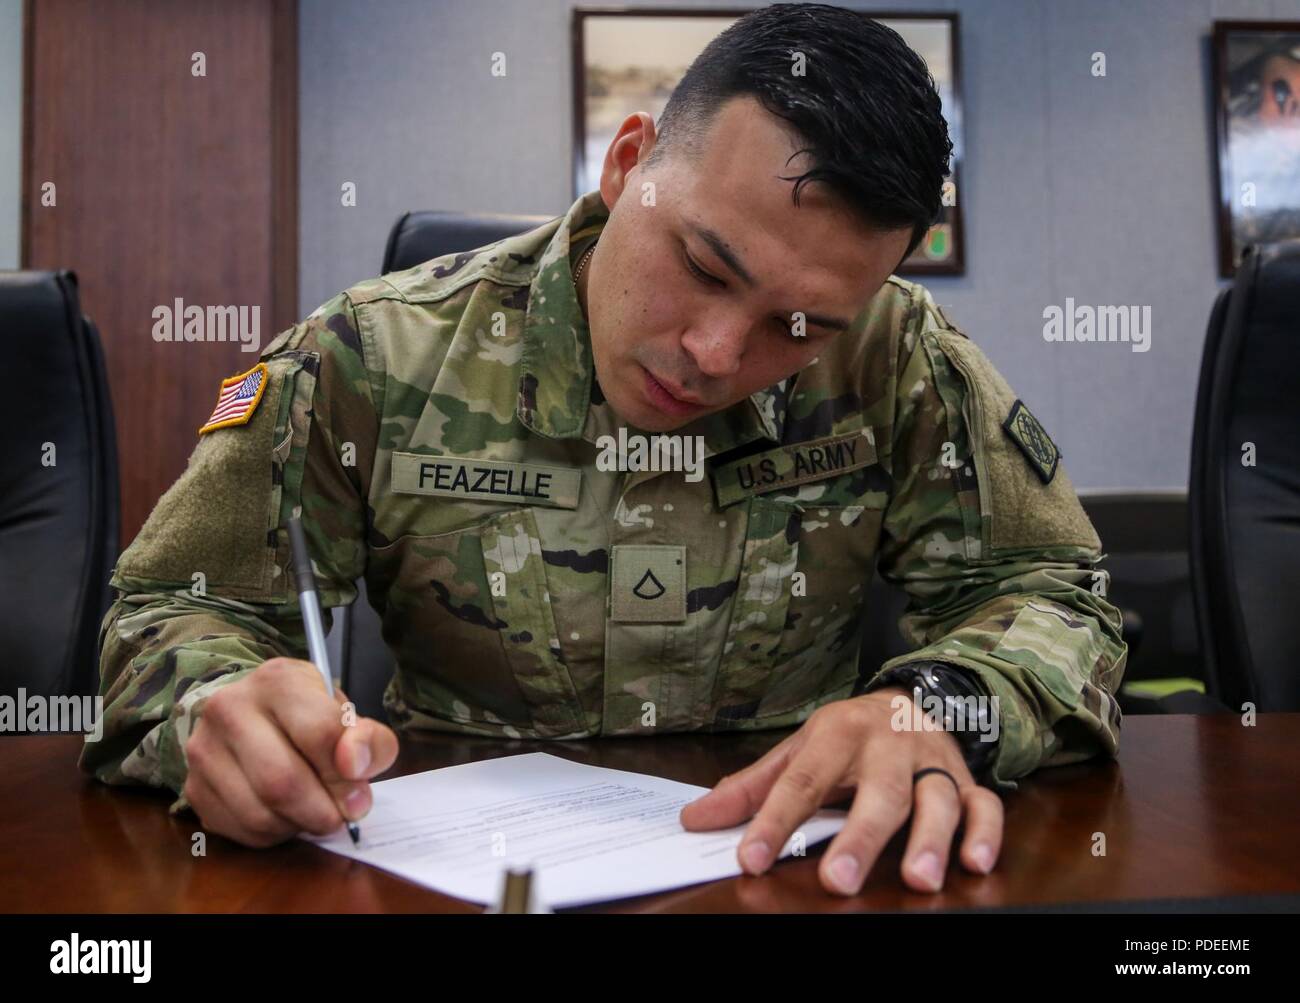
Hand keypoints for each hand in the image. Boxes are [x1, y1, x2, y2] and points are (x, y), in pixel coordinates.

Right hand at [182, 657, 398, 847]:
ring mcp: (204, 750)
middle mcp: (230, 709)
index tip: (361, 794)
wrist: (250, 713)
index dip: (347, 774)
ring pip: (260, 815)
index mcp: (277, 681)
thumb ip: (368, 738)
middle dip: (323, 811)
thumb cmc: (305, 714)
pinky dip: (275, 834)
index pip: (319, 734)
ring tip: (315, 811)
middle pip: (282, 782)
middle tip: (343, 815)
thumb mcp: (345, 713)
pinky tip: (287, 815)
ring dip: (299, 826)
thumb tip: (355, 766)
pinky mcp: (194, 788)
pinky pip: (241, 831)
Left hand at [680, 686, 1003, 894]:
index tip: (752, 858)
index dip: (774, 820)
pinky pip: (984, 804)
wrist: (908, 698)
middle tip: (840, 880)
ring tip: (918, 879)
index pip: (801, 781)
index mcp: (836, 735)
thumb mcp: (797, 751)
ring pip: (937, 798)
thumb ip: (751, 788)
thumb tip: (694, 819)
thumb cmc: (845, 737)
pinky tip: (975, 863)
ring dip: (930, 838)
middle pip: (877, 792)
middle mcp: (887, 746)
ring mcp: (931, 762)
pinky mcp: (966, 778)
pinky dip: (984, 832)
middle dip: (860, 837)